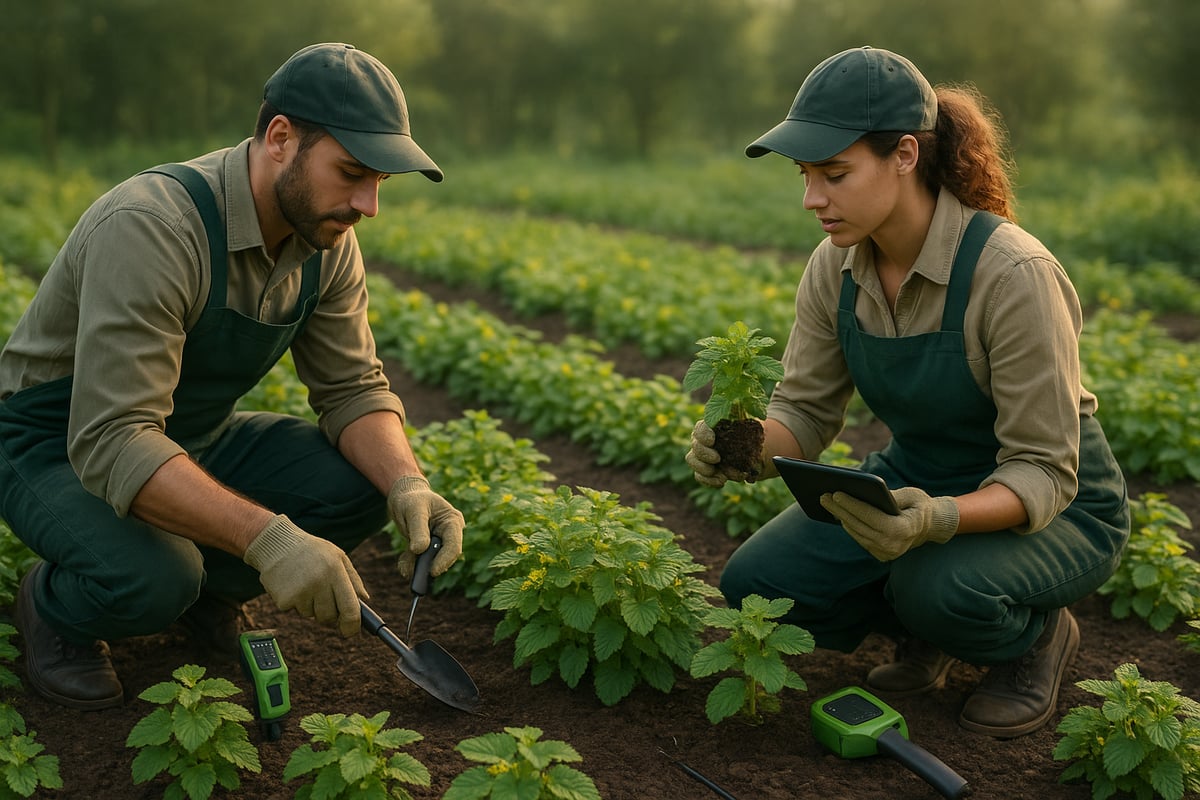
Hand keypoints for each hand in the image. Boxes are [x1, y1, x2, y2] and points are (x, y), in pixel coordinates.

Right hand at [243, 515, 366, 636]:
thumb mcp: (338, 556)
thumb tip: (364, 601)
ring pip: (311, 615)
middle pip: (329, 617)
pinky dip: (295, 602)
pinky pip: (295, 611)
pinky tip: (291, 584)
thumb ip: (353, 579)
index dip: (352, 625)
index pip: (350, 608)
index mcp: (335, 571)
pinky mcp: (284, 599)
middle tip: (322, 595)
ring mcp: (300, 592)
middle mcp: (319, 582)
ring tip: (305, 583)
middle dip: (329, 613)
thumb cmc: (312, 550)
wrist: (276, 544)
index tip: (351, 631)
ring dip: (310, 605)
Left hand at [388, 475, 464, 577]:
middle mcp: (449, 534)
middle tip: (414, 574)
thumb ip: (418, 529)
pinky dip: (410, 564)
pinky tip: (403, 561)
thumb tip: (420, 550)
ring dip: (417, 567)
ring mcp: (438, 543)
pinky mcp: (427, 549)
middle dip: (429, 566)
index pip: (454, 545)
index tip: (432, 572)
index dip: (444, 560)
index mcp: (452, 521)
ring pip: (431, 562)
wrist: (403, 497)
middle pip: (444, 557)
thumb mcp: (413, 510)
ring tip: (404, 565)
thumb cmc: (411, 499)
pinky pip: (420, 562)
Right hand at [685, 420, 756, 486]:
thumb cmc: (750, 434)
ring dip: (704, 468)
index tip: (712, 440)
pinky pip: (699, 476)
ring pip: (692, 460)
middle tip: (717, 458)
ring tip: (720, 474)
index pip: (701, 428)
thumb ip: (744, 420)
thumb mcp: (750, 425)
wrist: (754, 452)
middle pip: (695, 445)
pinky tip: (721, 481)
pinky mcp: (705, 470)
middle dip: (704, 453)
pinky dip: (709, 481)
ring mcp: (701, 456)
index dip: (703, 434)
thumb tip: (741, 411)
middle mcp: (702, 440)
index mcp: (711, 427)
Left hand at [820, 487, 958, 560]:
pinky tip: (838, 513)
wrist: (930, 527)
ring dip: (840, 518)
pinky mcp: (880, 555)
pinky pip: (860, 538)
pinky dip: (849, 525)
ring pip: (856, 533)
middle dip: (839, 510)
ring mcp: (886, 553)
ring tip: (827, 502)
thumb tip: (864, 491)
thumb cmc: (920, 506)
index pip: (871, 516)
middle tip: (823, 495)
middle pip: (859, 525)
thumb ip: (891, 495)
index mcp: (903, 530)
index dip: (852, 504)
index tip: (836, 493)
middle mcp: (893, 546)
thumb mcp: (911, 495)